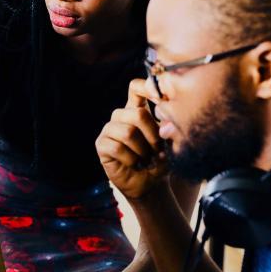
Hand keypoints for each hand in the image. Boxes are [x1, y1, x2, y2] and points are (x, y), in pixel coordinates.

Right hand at [96, 79, 168, 199]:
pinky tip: (135, 164)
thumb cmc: (160, 160)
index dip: (146, 88)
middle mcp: (121, 116)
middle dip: (153, 135)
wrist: (149, 184)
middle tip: (158, 150)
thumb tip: (165, 125)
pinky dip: (131, 159)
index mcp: (137, 110)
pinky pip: (117, 147)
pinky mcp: (102, 144)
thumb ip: (167, 129)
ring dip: (143, 150)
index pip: (136, 87)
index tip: (161, 99)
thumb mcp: (168, 143)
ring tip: (147, 159)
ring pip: (128, 132)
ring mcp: (109, 129)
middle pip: (138, 113)